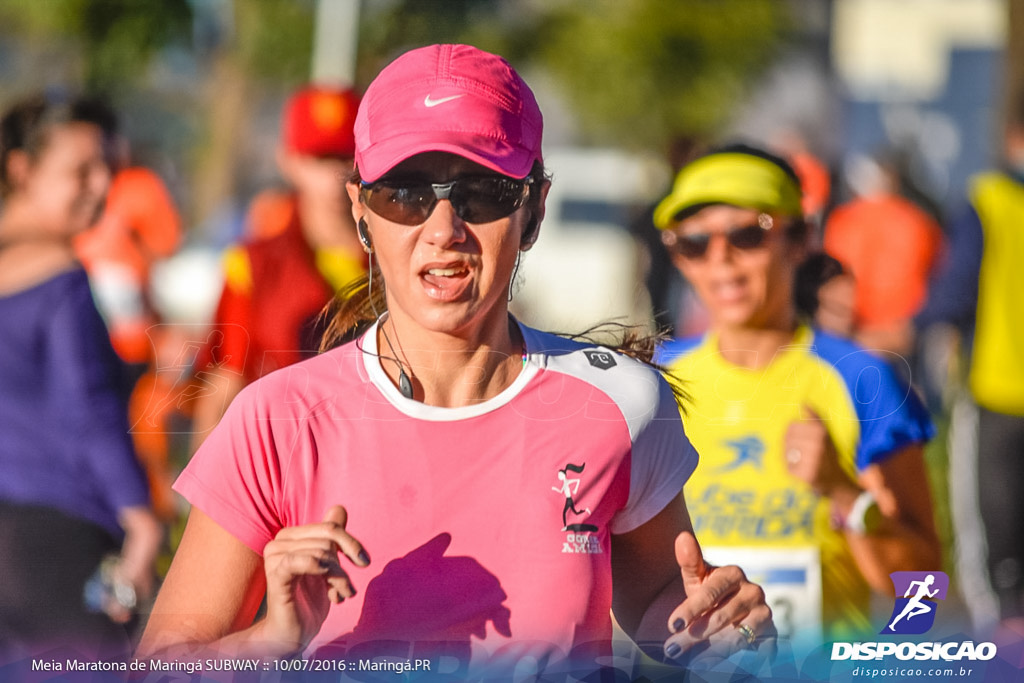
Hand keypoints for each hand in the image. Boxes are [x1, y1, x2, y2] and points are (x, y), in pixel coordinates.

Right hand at [260, 505, 369, 654]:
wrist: (291, 635)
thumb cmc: (309, 600)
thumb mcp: (327, 566)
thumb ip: (331, 537)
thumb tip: (339, 508)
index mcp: (291, 536)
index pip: (330, 527)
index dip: (350, 543)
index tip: (363, 562)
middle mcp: (280, 541)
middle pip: (328, 539)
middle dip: (344, 566)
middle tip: (348, 590)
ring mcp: (275, 556)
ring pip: (322, 552)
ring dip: (339, 579)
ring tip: (340, 597)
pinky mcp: (275, 574)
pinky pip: (302, 560)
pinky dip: (322, 572)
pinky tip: (331, 592)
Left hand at [663, 532, 775, 665]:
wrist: (729, 609)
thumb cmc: (708, 592)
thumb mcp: (696, 577)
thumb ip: (689, 560)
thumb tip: (681, 537)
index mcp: (733, 573)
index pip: (709, 593)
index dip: (690, 609)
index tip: (671, 624)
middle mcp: (753, 592)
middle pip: (721, 617)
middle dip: (695, 635)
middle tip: (672, 649)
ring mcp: (764, 614)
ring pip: (739, 636)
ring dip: (715, 652)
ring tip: (694, 664)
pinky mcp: (772, 635)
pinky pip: (760, 650)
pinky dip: (745, 660)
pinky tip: (724, 669)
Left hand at [784, 406, 853, 496]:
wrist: (836, 481)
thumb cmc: (828, 455)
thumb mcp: (825, 434)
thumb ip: (814, 418)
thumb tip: (804, 402)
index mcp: (821, 433)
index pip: (791, 426)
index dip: (791, 432)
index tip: (798, 437)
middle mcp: (817, 446)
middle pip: (788, 439)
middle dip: (790, 444)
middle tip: (799, 451)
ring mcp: (812, 462)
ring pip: (787, 452)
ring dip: (789, 456)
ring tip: (799, 459)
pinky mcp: (806, 476)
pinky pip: (788, 466)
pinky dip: (791, 468)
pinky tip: (799, 469)